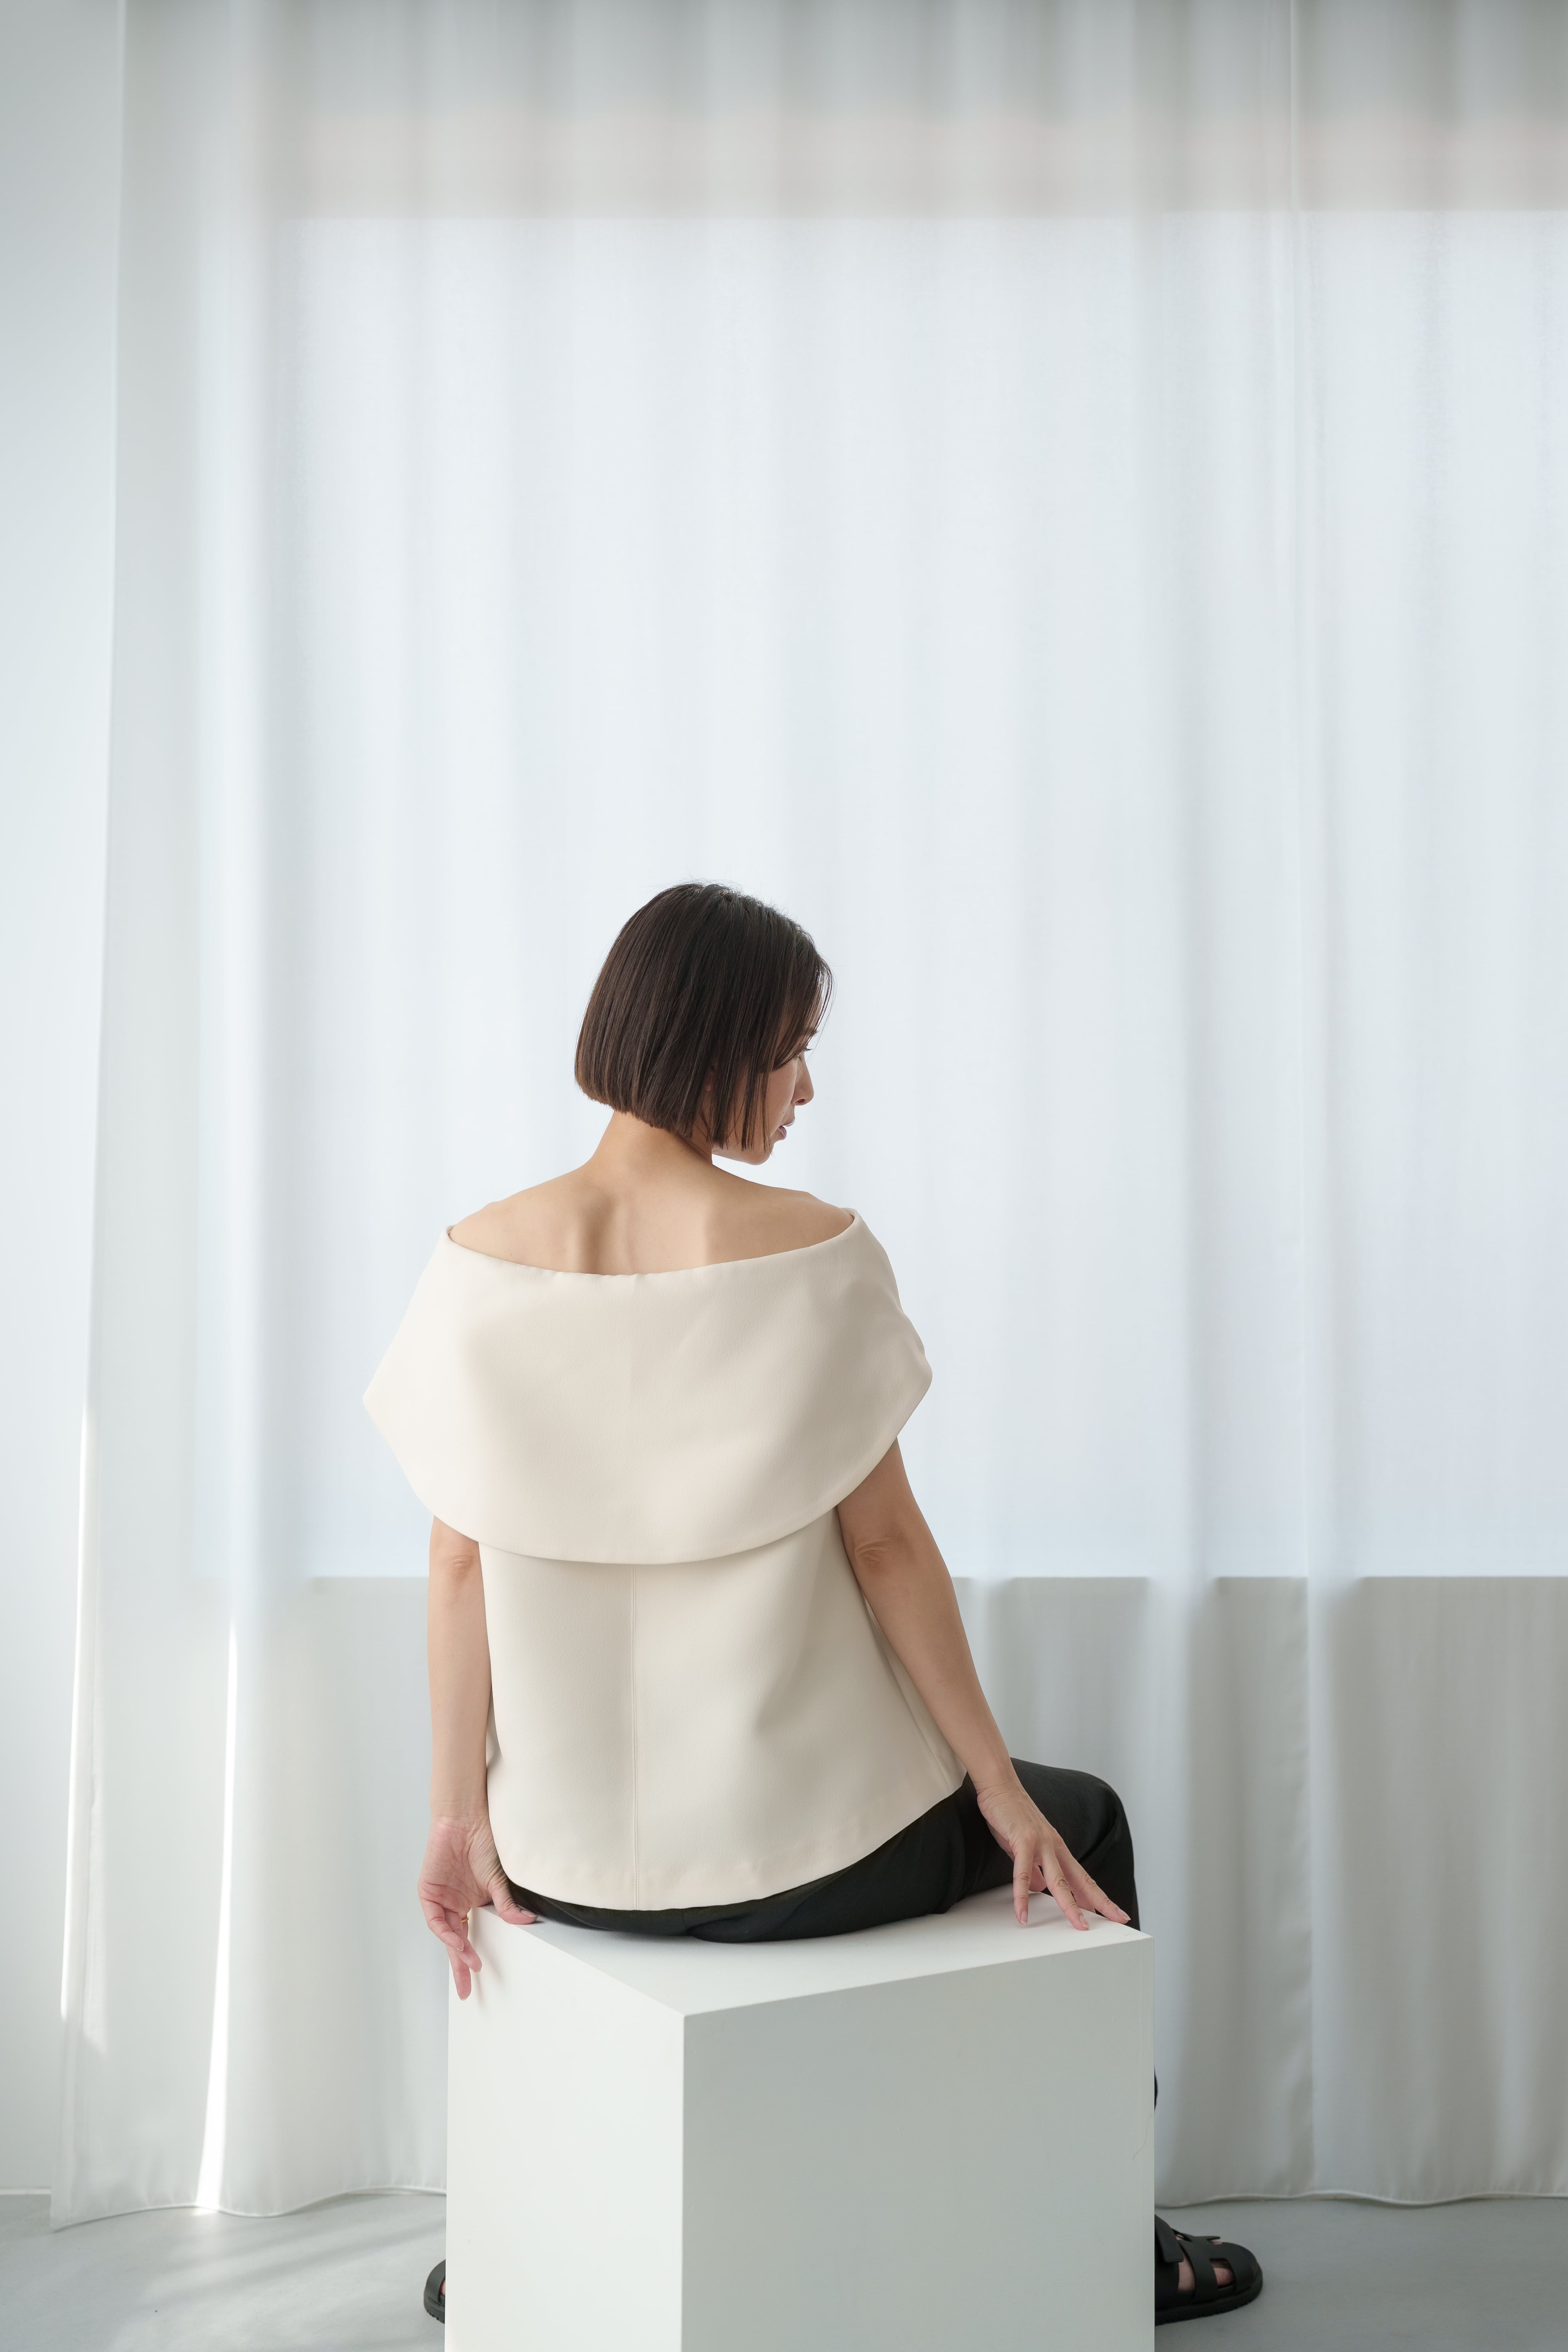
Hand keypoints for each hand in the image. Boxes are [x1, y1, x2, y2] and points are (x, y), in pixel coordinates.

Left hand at [418, 1812, 538, 1996]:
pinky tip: (457, 1939)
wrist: (465, 1818)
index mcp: (471, 1903)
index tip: (480, 1975)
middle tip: (467, 1989)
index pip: (471, 1936)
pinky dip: (445, 1931)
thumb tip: (526, 1921)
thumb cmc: (483, 1841)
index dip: (472, 1958)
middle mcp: (455, 1904)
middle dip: (461, 1966)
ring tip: (469, 1963)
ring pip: (446, 1933)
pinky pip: (435, 1919)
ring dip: (456, 1950)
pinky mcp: (429, 1891)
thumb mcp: (498, 1878)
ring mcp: (442, 1899)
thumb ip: (507, 1903)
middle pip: (456, 1942)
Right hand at [974, 1776, 1131, 1930]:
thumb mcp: (1025, 1846)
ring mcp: (1041, 1843)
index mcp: (1058, 1848)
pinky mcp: (1022, 1841)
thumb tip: (1040, 1889)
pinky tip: (1022, 1914)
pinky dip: (1022, 1896)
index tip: (1114, 1913)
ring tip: (1079, 1925)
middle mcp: (1055, 1846)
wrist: (999, 1784)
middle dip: (1099, 1903)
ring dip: (1070, 1905)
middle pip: (1080, 1881)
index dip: (1099, 1897)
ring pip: (1059, 1880)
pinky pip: (1024, 1873)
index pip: (1083, 1878)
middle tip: (1117, 1921)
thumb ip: (1035, 1869)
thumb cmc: (1011, 1814)